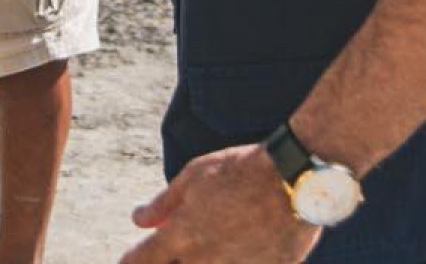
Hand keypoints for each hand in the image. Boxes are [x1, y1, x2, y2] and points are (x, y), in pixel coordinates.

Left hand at [120, 144, 321, 263]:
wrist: (295, 180)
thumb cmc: (242, 171)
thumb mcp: (195, 176)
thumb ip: (164, 203)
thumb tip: (138, 219)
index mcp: (181, 235)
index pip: (141, 260)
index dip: (130, 261)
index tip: (130, 259)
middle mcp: (204, 260)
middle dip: (170, 261)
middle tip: (175, 249)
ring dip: (201, 262)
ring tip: (215, 240)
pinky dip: (236, 261)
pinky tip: (240, 247)